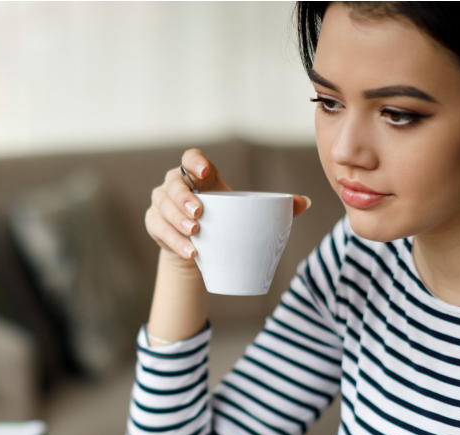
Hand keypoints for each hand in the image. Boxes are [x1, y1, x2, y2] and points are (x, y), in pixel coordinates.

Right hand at [145, 149, 311, 266]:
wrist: (198, 249)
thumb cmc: (224, 223)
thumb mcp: (244, 212)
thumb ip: (274, 207)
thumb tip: (304, 202)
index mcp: (198, 175)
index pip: (190, 158)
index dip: (194, 162)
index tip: (205, 173)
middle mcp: (175, 185)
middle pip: (173, 184)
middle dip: (183, 198)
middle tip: (199, 215)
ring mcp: (161, 204)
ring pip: (163, 208)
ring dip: (176, 222)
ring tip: (195, 236)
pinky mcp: (154, 224)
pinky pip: (158, 230)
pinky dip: (173, 241)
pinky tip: (189, 251)